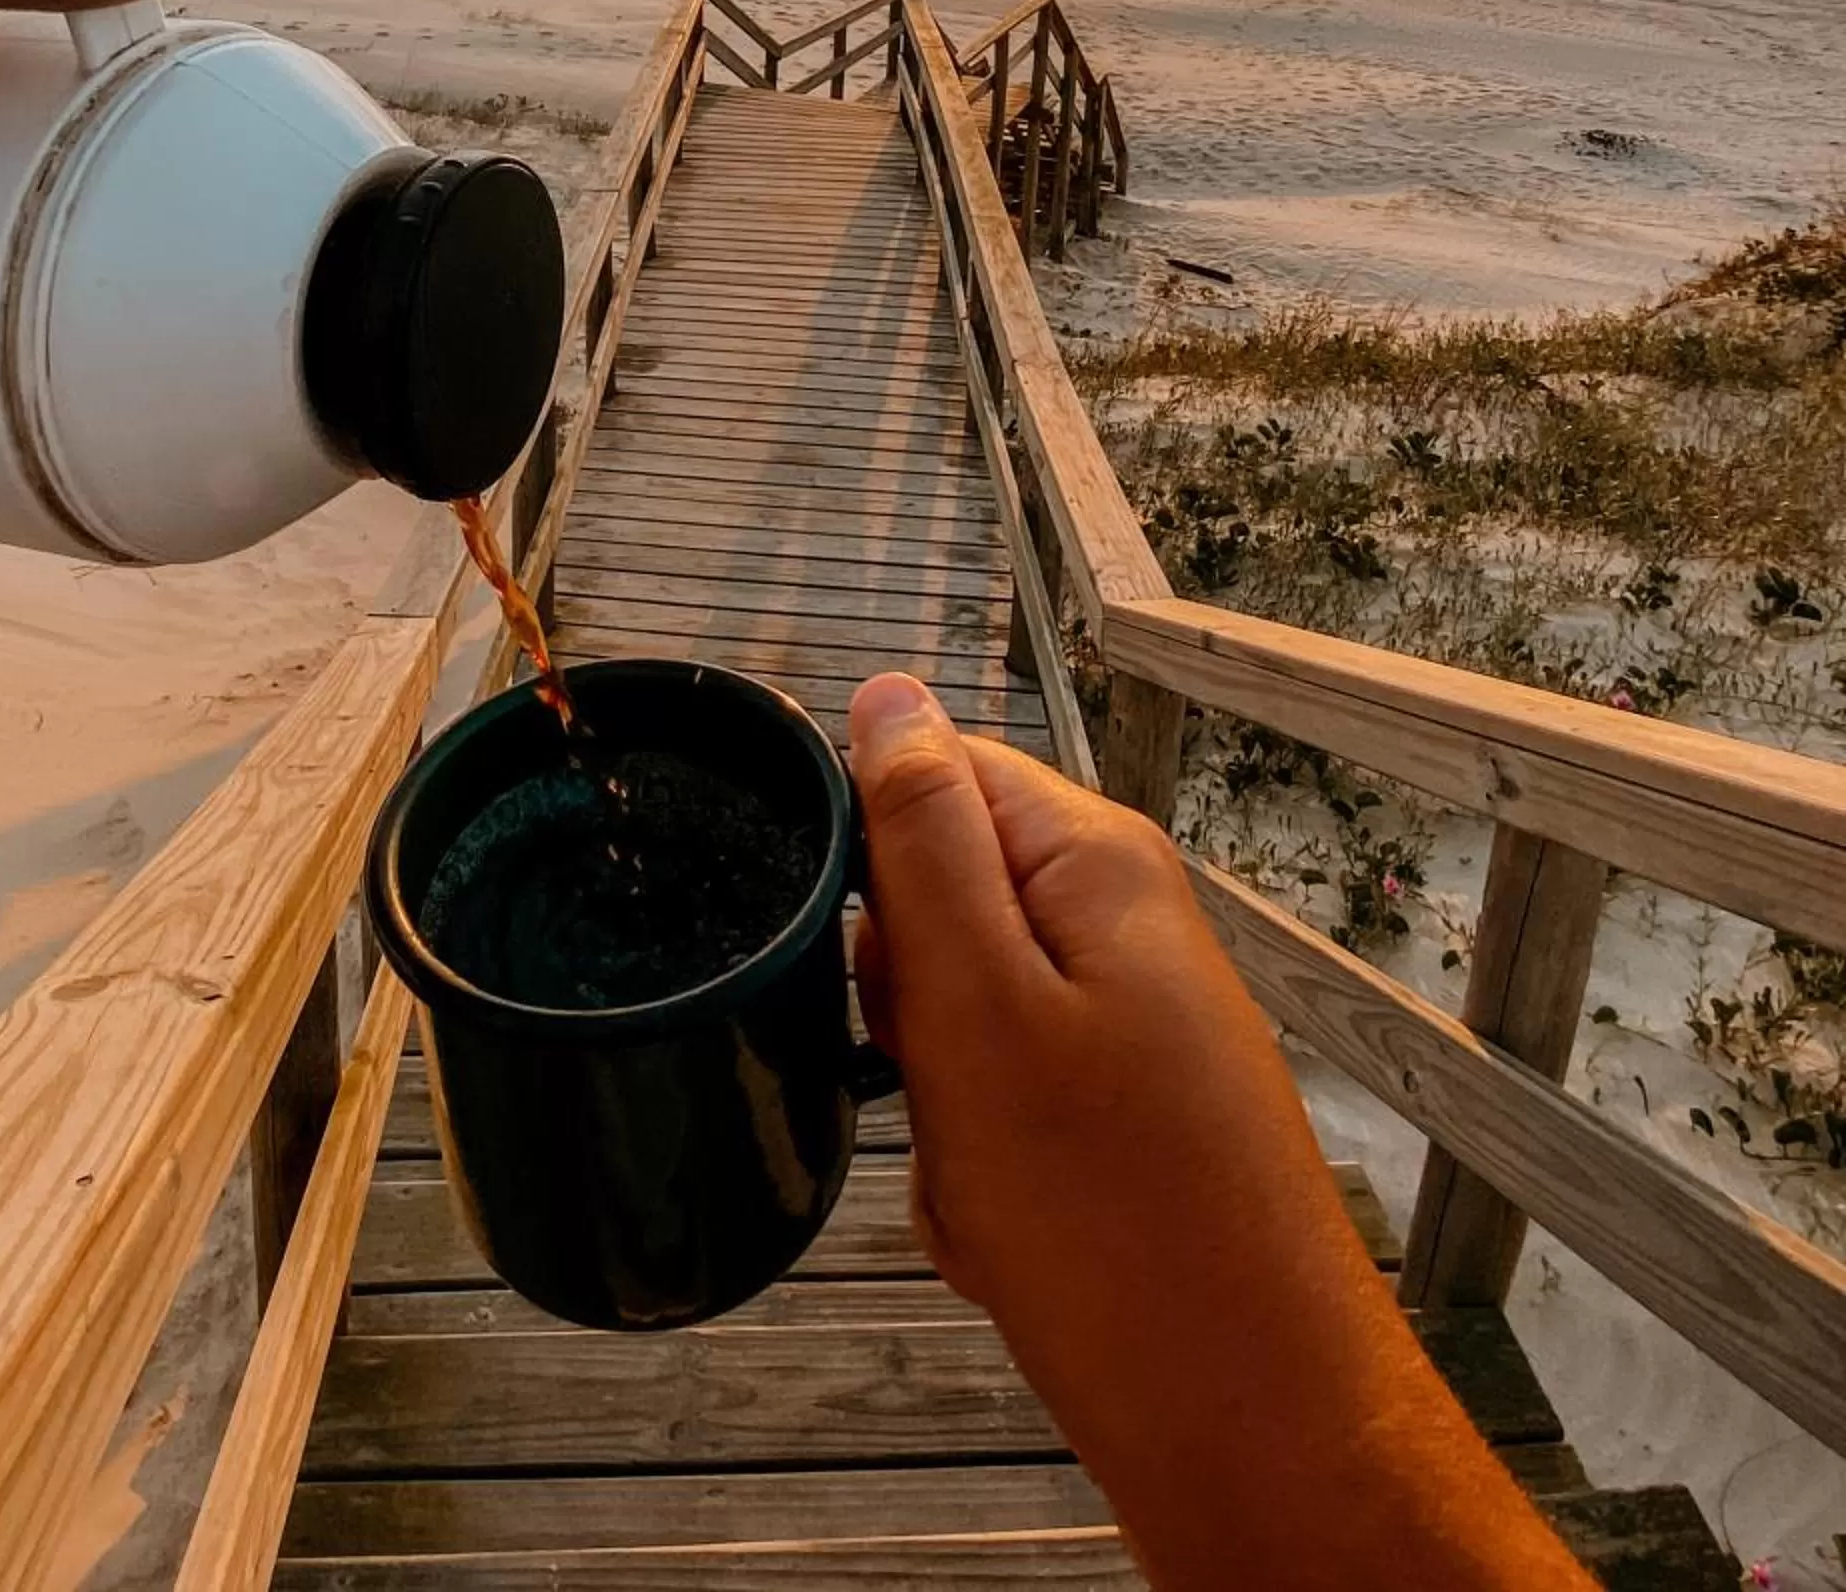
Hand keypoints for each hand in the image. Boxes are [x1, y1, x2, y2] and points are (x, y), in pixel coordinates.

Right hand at [848, 673, 1592, 1591]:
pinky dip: (981, 1176)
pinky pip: (1003, 1113)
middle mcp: (1124, 925)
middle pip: (940, 906)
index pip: (934, 775)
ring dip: (936, 1110)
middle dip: (904, 1009)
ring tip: (980, 1182)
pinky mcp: (1130, 1120)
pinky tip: (1008, 1238)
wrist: (1251, 1425)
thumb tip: (887, 694)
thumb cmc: (1113, 1223)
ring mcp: (1131, 1027)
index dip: (869, 864)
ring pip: (959, 1025)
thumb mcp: (978, 1008)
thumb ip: (923, 839)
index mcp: (1094, 864)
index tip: (868, 965)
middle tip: (938, 1089)